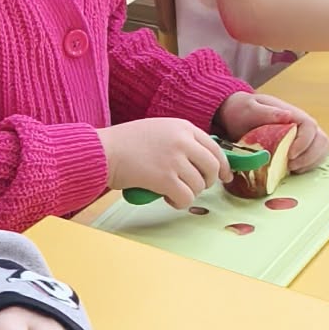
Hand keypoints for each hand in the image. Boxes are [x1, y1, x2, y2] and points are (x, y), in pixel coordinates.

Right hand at [99, 118, 227, 208]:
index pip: (215, 148)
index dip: (223, 166)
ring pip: (199, 186)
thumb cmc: (125, 143)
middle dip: (207, 182)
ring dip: (188, 193)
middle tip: (195, 188)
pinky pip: (186, 198)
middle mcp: (183, 141)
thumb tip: (200, 160)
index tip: (224, 177)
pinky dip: (179, 202)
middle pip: (212, 168)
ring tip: (171, 191)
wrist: (104, 151)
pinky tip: (166, 197)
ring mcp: (175, 159)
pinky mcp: (165, 179)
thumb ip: (180, 140)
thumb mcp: (159, 130)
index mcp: (183, 127)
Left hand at [217, 91, 328, 172]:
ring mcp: (304, 136)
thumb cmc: (243, 110)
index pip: (310, 127)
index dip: (304, 143)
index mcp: (293, 114)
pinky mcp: (301, 147)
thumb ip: (267, 112)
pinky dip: (308, 166)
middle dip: (309, 157)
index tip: (290, 155)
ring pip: (321, 149)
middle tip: (290, 166)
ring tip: (292, 169)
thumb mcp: (250, 108)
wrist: (238, 114)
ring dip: (311, 162)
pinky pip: (315, 157)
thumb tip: (288, 116)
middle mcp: (303, 125)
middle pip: (321, 140)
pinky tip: (294, 170)